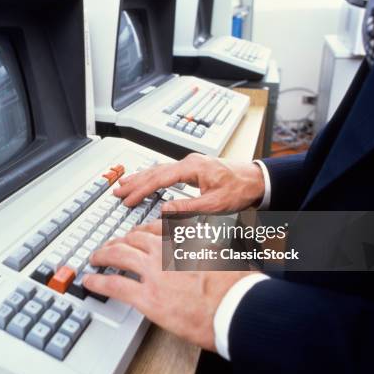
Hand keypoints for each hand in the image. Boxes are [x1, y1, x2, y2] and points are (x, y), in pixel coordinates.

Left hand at [83, 221, 255, 351]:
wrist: (236, 307)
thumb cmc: (236, 287)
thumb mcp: (223, 257)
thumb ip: (206, 251)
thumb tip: (206, 253)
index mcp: (183, 240)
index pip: (154, 229)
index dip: (140, 231)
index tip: (135, 234)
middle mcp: (165, 251)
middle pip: (132, 239)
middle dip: (117, 241)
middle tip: (110, 246)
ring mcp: (154, 272)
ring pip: (117, 255)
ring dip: (103, 255)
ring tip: (96, 259)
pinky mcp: (147, 297)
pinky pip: (114, 285)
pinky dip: (98, 282)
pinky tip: (90, 282)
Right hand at [114, 153, 264, 212]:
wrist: (256, 180)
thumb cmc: (239, 190)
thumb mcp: (214, 205)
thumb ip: (187, 208)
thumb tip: (164, 210)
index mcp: (192, 168)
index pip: (158, 179)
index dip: (141, 190)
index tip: (127, 200)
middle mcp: (189, 162)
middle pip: (154, 171)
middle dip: (134, 182)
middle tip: (116, 190)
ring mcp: (191, 164)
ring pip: (159, 169)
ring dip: (141, 178)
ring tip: (124, 184)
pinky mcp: (194, 168)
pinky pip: (166, 171)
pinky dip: (152, 177)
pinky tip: (146, 180)